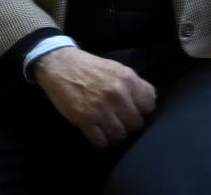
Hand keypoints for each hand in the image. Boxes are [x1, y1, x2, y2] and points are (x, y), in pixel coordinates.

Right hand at [33, 47, 156, 148]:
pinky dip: (102, 143)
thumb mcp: (119, 69)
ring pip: (120, 135)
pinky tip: (101, 137)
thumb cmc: (92, 68)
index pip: (149, 105)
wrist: (61, 66)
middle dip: (131, 126)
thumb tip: (149, 101)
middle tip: (124, 124)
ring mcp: (100, 108)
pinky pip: (100, 141)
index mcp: (128, 79)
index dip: (144, 112)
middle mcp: (117, 94)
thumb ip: (135, 85)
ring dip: (117, 136)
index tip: (137, 113)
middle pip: (136, 123)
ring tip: (113, 132)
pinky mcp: (84, 119)